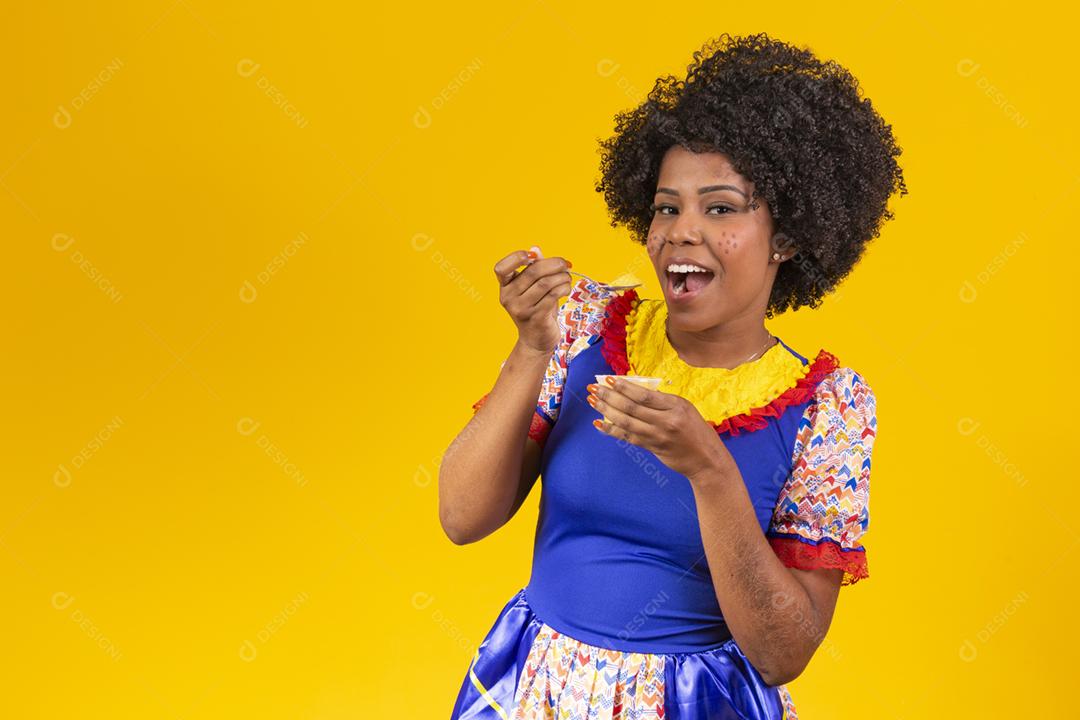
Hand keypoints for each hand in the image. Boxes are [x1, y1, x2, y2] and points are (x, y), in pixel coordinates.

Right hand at [493, 248, 571, 354]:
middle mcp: (509, 298)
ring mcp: (521, 309)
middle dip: (553, 264)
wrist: (536, 340)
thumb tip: (535, 249)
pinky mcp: (536, 318)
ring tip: (568, 278)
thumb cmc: (536, 309)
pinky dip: (564, 287)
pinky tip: (567, 288)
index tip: (532, 256)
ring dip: (562, 277)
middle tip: (565, 264)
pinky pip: (553, 295)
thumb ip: (534, 269)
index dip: (515, 257)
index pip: (501, 268)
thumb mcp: (533, 288)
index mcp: (505, 287)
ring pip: (546, 283)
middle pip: (532, 271)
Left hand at [586, 377, 730, 480]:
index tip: (608, 380)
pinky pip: (628, 437)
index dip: (624, 387)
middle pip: (632, 407)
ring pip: (626, 422)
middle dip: (609, 396)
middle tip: (593, 388)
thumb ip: (660, 401)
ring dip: (606, 411)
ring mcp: (659, 436)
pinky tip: (600, 423)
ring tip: (593, 401)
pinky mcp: (653, 448)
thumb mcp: (683, 409)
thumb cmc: (695, 430)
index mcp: (676, 405)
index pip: (644, 394)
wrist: (707, 459)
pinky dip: (612, 430)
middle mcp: (667, 420)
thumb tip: (630, 390)